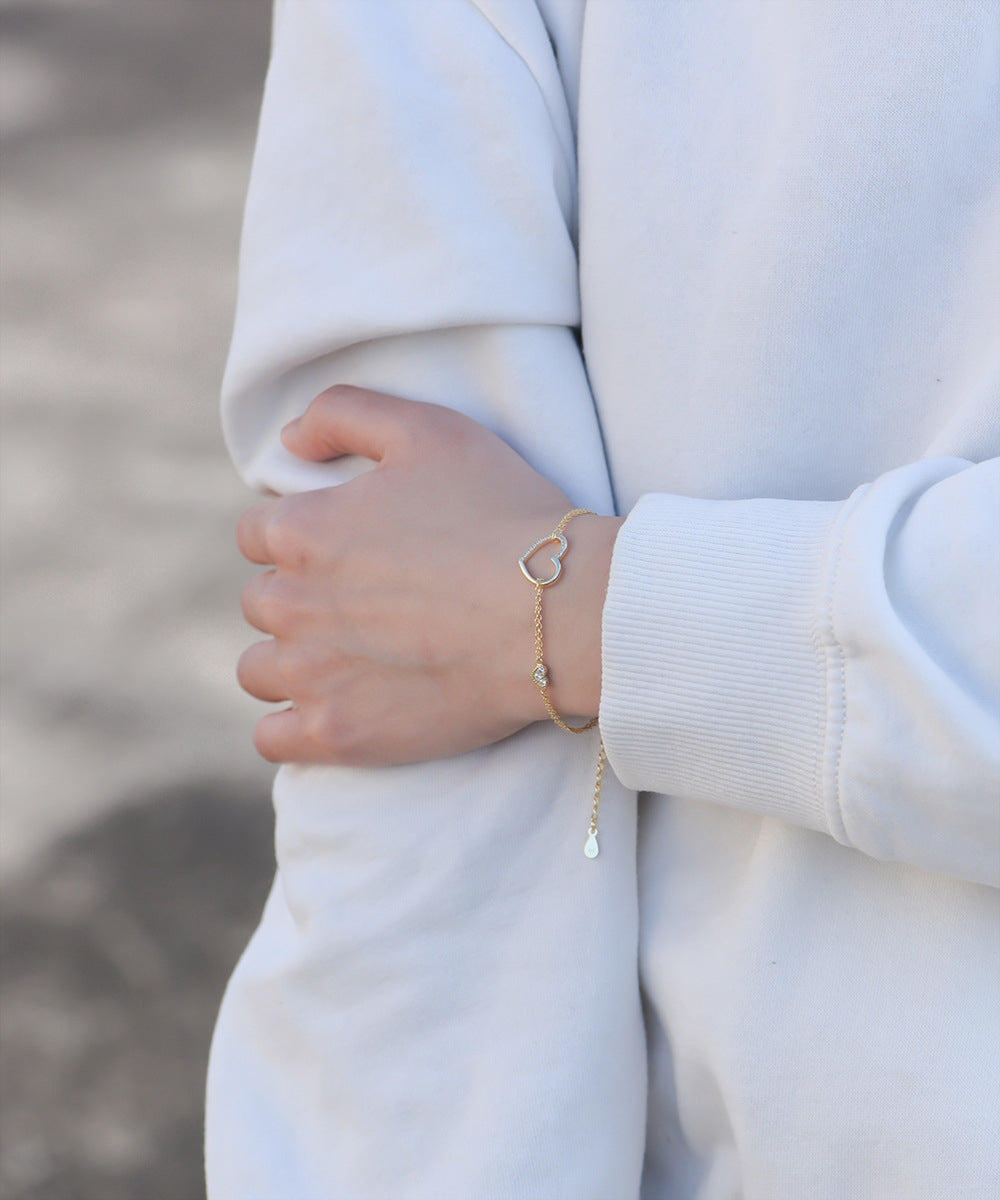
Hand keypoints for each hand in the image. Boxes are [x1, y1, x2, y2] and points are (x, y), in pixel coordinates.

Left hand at [235, 385, 620, 765]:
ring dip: (290, 661)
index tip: (348, 550)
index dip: (301, 537)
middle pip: (262, 601)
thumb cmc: (503, 515)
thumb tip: (288, 440)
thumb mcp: (429, 428)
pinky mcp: (338, 734)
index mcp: (302, 531)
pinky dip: (290, 727)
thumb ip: (344, 412)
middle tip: (364, 603)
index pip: (258, 534)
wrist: (561, 612)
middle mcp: (290, 604)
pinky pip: (273, 739)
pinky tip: (329, 712)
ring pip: (259, 669)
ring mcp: (310, 675)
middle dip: (301, 598)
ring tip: (346, 659)